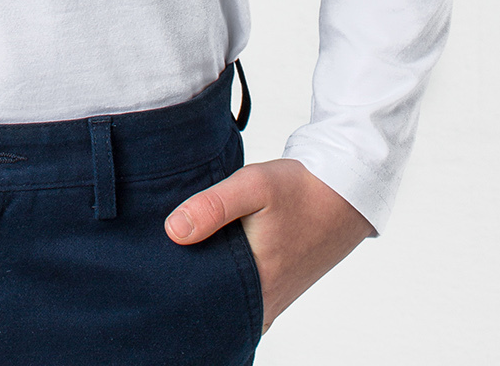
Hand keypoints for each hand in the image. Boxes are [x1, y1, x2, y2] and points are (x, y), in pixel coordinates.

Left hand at [164, 158, 373, 331]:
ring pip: (227, 304)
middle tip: (161, 266)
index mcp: (257, 289)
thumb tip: (173, 231)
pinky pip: (242, 295)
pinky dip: (224, 282)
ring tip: (182, 259)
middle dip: (188, 292)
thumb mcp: (253, 186)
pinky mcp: (276, 287)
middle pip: (213, 311)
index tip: (156, 275)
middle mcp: (265, 304)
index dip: (177, 295)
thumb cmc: (300, 190)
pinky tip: (210, 258)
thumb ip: (212, 207)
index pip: (204, 312)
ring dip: (207, 285)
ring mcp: (273, 299)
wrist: (343, 191)